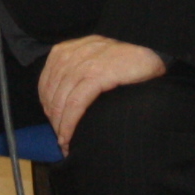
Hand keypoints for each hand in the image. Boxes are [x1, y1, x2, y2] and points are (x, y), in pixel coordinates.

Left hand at [37, 35, 168, 149]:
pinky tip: (69, 137)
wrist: (150, 50)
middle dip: (54, 121)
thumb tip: (60, 101)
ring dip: (60, 127)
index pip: (45, 84)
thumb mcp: (92, 59)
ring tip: (65, 143)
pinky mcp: (97, 74)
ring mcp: (84, 64)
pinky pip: (75, 104)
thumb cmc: (122, 60)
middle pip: (51, 95)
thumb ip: (74, 72)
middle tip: (61, 140)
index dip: (48, 108)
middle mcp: (70, 55)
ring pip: (61, 102)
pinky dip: (69, 124)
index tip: (55, 125)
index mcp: (65, 51)